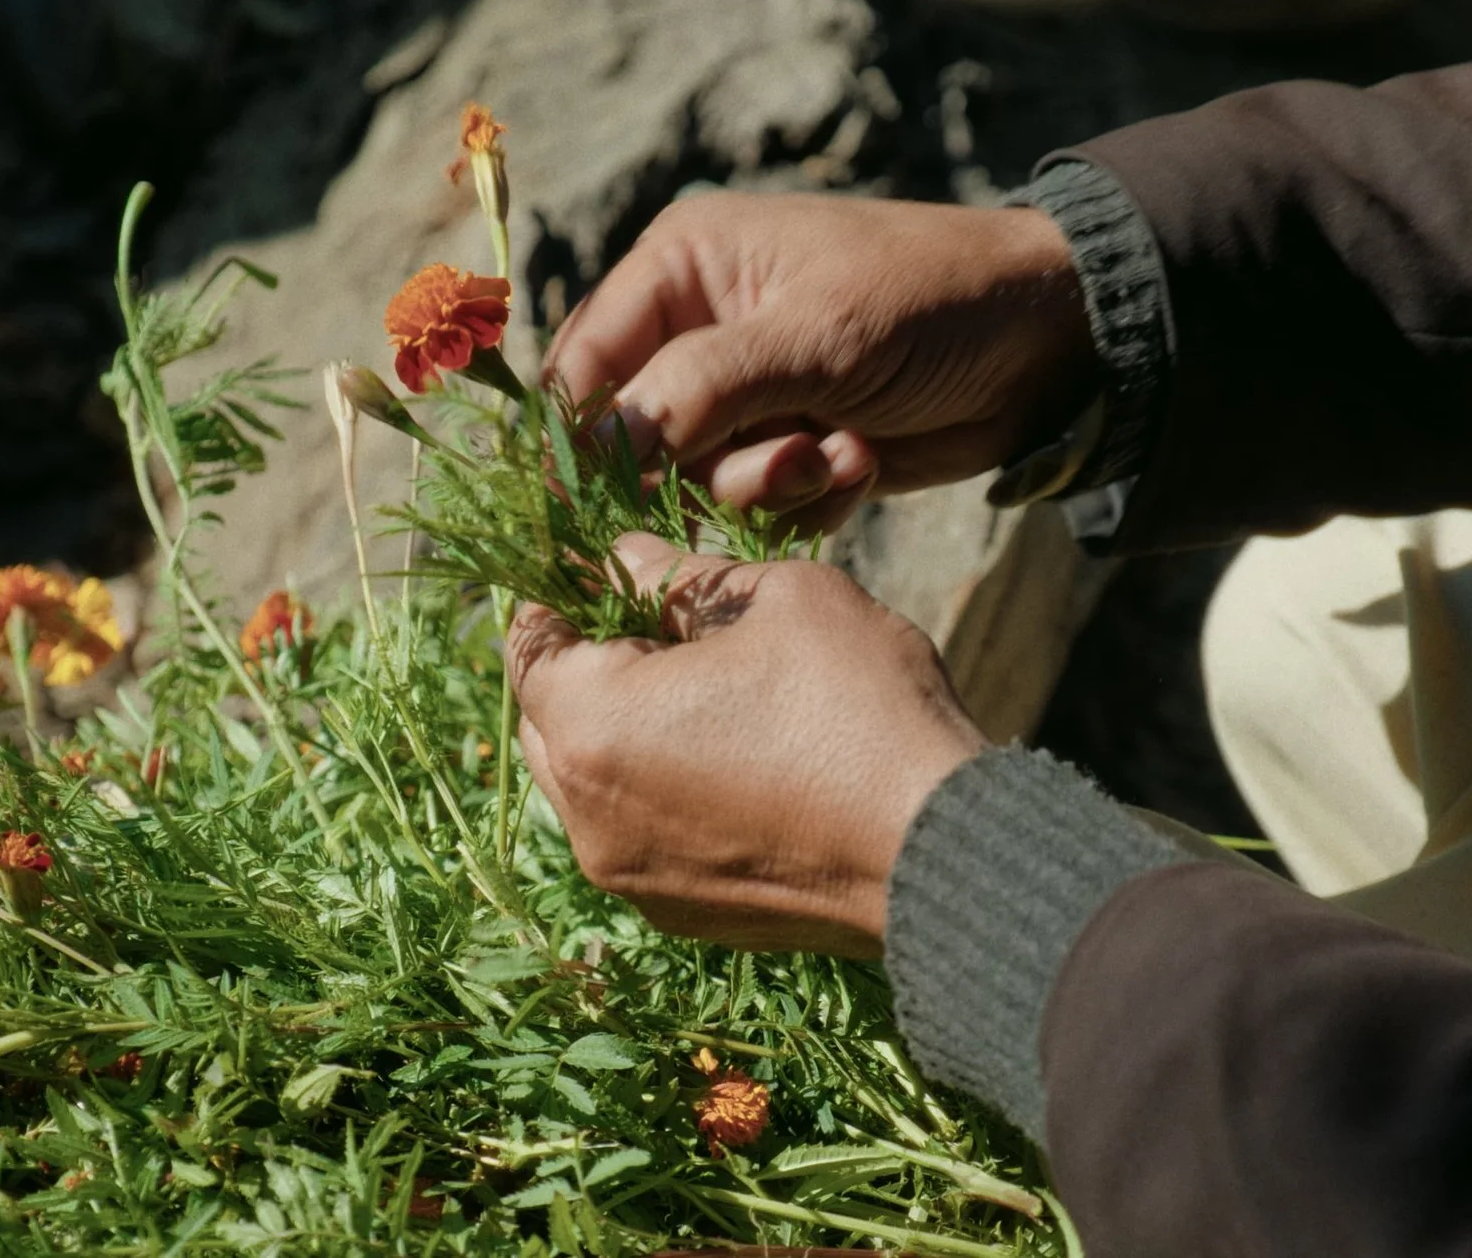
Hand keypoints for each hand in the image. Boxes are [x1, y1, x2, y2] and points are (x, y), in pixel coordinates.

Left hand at [505, 532, 990, 956]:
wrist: (944, 857)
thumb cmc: (863, 710)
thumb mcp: (779, 599)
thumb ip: (679, 574)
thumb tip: (623, 557)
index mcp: (594, 727)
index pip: (527, 643)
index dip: (561, 591)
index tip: (606, 565)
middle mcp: (589, 815)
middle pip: (544, 718)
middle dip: (586, 663)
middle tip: (661, 622)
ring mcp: (630, 875)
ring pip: (585, 781)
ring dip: (620, 729)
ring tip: (702, 690)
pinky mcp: (678, 913)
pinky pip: (634, 832)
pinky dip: (657, 788)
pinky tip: (732, 755)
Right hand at [546, 192, 1090, 531]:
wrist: (1050, 346)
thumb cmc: (930, 302)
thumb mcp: (814, 337)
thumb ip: (698, 391)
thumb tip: (590, 449)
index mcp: (681, 266)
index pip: (583, 365)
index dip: (577, 440)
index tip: (580, 511)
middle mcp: (696, 330)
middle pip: (633, 440)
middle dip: (703, 468)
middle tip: (780, 460)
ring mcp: (743, 398)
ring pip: (695, 486)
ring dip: (766, 487)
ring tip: (836, 453)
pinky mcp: (787, 451)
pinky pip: (753, 509)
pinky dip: (804, 502)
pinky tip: (859, 465)